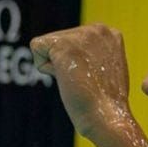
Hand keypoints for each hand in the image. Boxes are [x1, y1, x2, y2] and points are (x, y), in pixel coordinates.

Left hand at [30, 24, 131, 138]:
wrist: (107, 117)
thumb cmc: (106, 104)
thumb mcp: (107, 70)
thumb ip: (94, 55)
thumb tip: (77, 55)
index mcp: (110, 34)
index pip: (75, 41)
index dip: (78, 64)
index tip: (94, 79)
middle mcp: (98, 29)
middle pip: (60, 41)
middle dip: (66, 63)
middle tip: (85, 82)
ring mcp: (82, 35)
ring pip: (48, 46)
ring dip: (57, 68)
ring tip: (78, 81)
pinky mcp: (63, 44)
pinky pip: (37, 48)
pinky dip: (45, 68)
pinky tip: (66, 78)